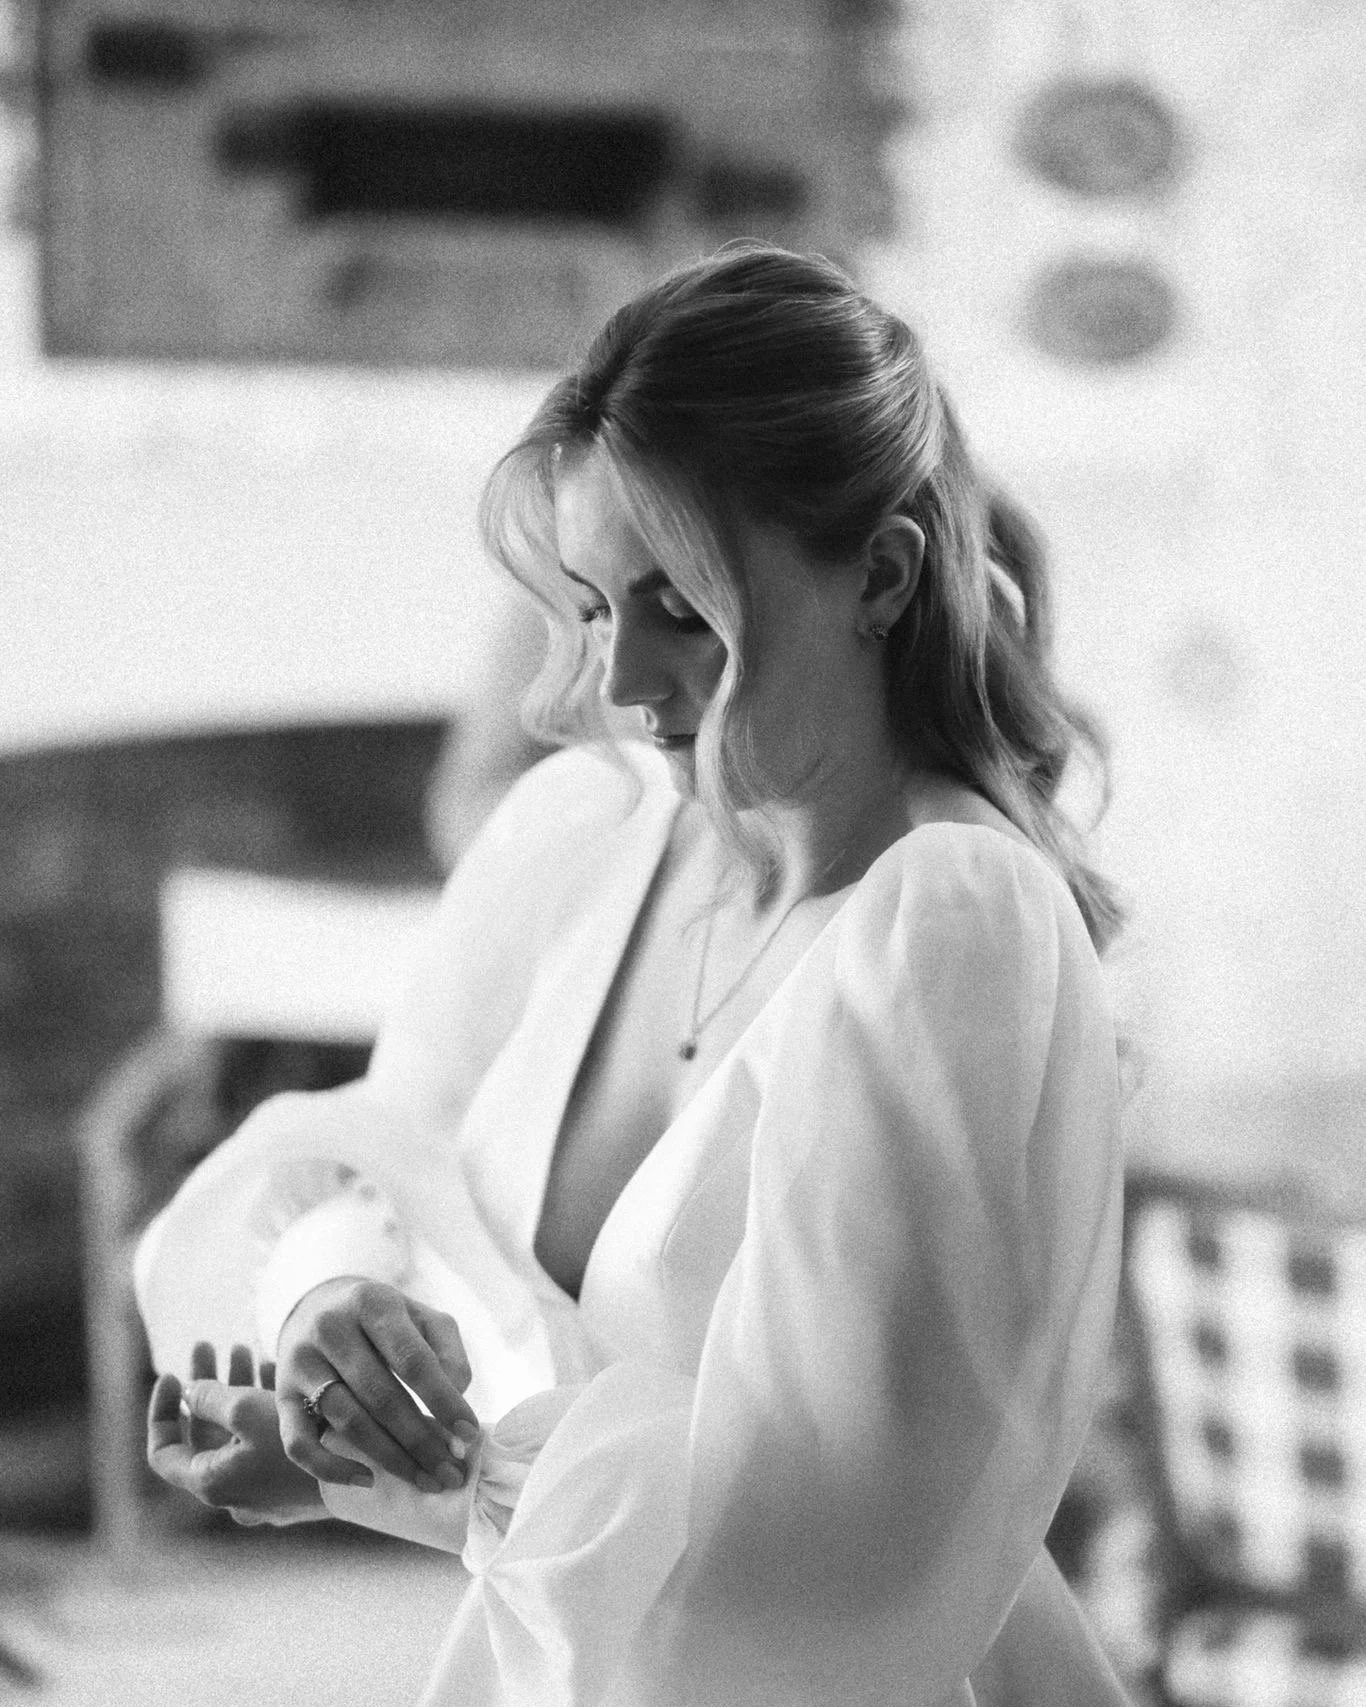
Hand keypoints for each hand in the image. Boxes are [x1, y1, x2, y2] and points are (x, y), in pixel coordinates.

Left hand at [146, 1342, 326, 1525]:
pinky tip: (274, 1373)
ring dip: (236, 1393)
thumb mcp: (245, 1408)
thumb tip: (187, 1393)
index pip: (162, 1453)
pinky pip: (264, 1444)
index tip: (171, 1374)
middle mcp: (233, 1495)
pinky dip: (262, 1412)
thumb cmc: (302, 1438)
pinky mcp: (292, 1485)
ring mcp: (263, 1493)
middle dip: (206, 1387)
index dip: (159, 1412)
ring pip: (237, 1438)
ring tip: (246, 1348)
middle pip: (205, 1436)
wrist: (365, 1467)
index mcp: (211, 1484)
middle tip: (211, 1346)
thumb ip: (208, 1398)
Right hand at [275, 1278, 477, 1493]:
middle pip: (381, 1396)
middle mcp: (330, 1329)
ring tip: (425, 1481)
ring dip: (390, 1459)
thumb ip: (447, 1350)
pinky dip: (331, 1468)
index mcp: (372, 1303)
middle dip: (422, 1441)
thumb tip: (456, 1395)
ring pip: (347, 1421)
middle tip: (451, 1473)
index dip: (443, 1400)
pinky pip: (298, 1443)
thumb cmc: (384, 1321)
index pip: (412, 1359)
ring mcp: (300, 1364)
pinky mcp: (280, 1396)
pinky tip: (368, 1480)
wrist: (317, 1308)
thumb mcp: (421, 1317)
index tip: (469, 1434)